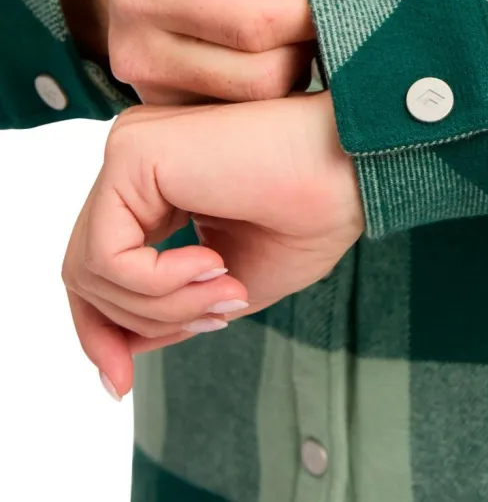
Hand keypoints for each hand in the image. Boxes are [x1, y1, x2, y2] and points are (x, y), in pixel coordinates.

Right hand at [56, 0, 380, 102]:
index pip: (256, 26)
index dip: (308, 14)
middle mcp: (142, 51)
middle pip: (262, 77)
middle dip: (303, 48)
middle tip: (310, 18)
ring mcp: (151, 93)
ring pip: (259, 107)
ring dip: (292, 71)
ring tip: (287, 35)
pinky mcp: (168, 115)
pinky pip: (242, 122)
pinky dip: (270, 93)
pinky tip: (270, 58)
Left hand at [61, 91, 362, 398]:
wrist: (352, 167)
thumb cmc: (312, 214)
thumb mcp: (230, 283)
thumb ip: (171, 308)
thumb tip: (116, 349)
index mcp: (158, 183)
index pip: (101, 265)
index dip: (102, 330)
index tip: (121, 385)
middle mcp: (135, 163)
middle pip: (86, 271)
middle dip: (138, 324)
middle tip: (216, 322)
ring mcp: (129, 152)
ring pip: (92, 269)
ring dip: (162, 307)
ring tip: (229, 294)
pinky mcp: (133, 152)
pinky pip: (108, 254)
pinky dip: (158, 283)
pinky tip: (215, 265)